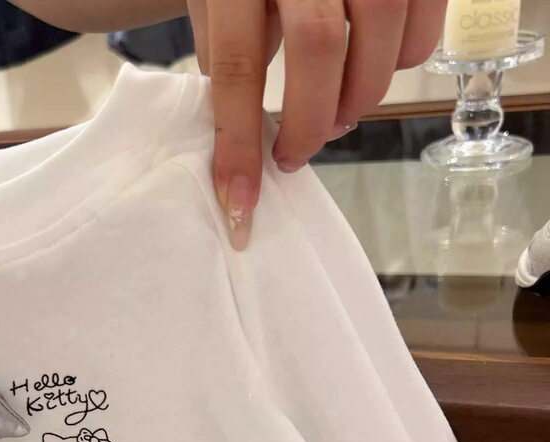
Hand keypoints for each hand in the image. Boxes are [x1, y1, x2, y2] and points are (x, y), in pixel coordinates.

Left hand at [188, 0, 446, 248]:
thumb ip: (225, 49)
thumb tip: (237, 133)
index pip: (237, 68)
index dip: (237, 144)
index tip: (239, 203)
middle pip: (318, 54)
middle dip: (307, 125)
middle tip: (293, 154)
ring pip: (379, 46)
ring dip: (354, 104)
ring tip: (329, 118)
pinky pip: (422, 32)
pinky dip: (398, 71)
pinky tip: (367, 74)